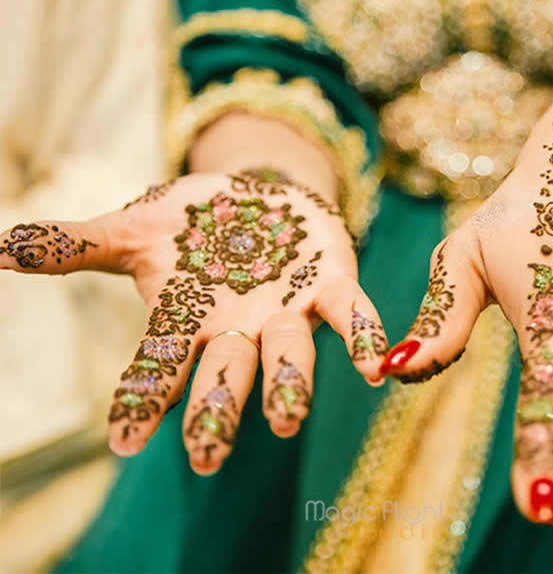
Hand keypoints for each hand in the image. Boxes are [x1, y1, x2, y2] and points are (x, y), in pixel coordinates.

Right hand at [0, 168, 387, 473]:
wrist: (260, 197)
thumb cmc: (194, 226)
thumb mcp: (134, 230)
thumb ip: (75, 245)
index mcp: (187, 322)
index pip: (158, 368)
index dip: (142, 401)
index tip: (126, 442)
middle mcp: (237, 330)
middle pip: (224, 376)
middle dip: (216, 413)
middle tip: (207, 457)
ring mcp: (286, 312)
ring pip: (287, 356)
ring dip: (288, 387)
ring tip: (287, 420)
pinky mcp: (331, 285)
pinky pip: (350, 315)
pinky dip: (362, 338)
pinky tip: (376, 366)